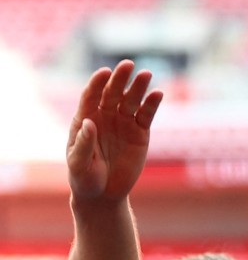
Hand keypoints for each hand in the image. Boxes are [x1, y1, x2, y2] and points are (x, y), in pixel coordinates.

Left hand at [66, 60, 162, 202]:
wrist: (104, 194)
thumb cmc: (84, 178)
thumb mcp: (78, 164)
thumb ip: (83, 143)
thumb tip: (90, 123)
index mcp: (85, 118)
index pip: (91, 95)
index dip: (97, 83)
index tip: (105, 73)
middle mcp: (105, 116)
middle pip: (112, 92)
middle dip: (120, 79)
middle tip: (128, 65)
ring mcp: (124, 123)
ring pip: (131, 100)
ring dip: (138, 87)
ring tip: (146, 74)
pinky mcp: (141, 133)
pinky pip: (146, 115)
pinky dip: (152, 105)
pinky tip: (158, 94)